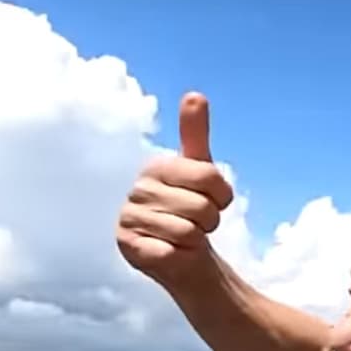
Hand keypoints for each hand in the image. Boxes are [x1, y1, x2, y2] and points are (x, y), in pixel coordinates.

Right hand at [116, 92, 234, 292]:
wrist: (183, 252)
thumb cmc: (193, 208)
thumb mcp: (201, 170)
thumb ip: (195, 134)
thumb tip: (195, 95)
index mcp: (157, 166)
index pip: (209, 176)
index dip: (222, 196)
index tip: (215, 201)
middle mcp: (139, 189)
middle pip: (201, 207)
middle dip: (209, 221)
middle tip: (198, 224)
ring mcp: (129, 218)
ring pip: (188, 231)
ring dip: (195, 240)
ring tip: (185, 238)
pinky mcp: (127, 246)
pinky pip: (169, 251)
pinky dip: (179, 256)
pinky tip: (171, 252)